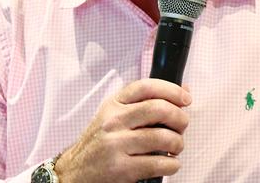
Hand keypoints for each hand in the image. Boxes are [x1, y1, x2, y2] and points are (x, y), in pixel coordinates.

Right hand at [55, 79, 190, 181]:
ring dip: (178, 143)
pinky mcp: (121, 168)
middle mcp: (114, 121)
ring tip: (176, 146)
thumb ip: (142, 104)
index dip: (171, 89)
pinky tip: (170, 163)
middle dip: (179, 117)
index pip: (146, 87)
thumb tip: (181, 92)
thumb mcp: (112, 116)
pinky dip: (172, 164)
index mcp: (113, 105)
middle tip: (183, 125)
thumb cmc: (98, 143)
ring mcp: (116, 144)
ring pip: (162, 137)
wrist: (74, 172)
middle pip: (158, 109)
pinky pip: (158, 163)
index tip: (185, 98)